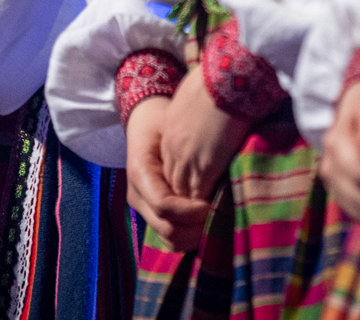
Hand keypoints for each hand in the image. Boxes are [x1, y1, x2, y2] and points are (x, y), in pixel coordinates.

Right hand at [123, 96, 213, 251]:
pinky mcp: (151, 214)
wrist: (145, 121)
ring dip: (195, 236)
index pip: (164, 206)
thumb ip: (186, 153)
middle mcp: (137, 196)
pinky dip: (190, 237)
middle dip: (197, 227)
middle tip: (221, 216)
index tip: (213, 202)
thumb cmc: (162, 121)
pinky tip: (206, 223)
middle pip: (167, 228)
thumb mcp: (171, 128)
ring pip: (169, 239)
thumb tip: (214, 172)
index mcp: (139, 173)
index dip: (191, 211)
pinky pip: (170, 237)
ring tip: (216, 221)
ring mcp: (142, 208)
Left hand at [157, 69, 252, 203]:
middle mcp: (172, 148)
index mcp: (169, 131)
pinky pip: (200, 197)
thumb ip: (193, 110)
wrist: (224, 79)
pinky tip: (216, 212)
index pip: (171, 163)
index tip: (197, 182)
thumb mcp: (193, 96)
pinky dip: (206, 207)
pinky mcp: (205, 167)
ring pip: (182, 193)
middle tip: (200, 206)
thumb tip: (208, 111)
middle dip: (184, 195)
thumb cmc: (214, 80)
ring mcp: (186, 159)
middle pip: (172, 182)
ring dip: (194, 204)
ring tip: (208, 215)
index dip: (184, 175)